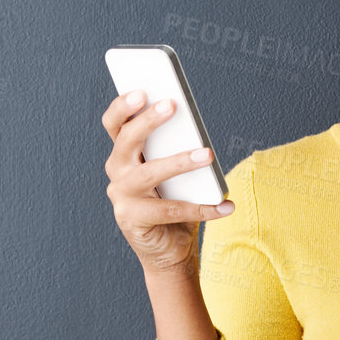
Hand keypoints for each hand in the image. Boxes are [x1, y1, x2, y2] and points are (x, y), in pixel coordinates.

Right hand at [102, 90, 236, 275]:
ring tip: (207, 154)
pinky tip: (225, 205)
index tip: (141, 90)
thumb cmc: (174, 200)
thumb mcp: (175, 169)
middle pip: (126, 140)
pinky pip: (170, 210)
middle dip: (148, 120)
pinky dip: (202, 208)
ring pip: (148, 173)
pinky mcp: (132, 220)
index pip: (115, 123)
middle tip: (172, 105)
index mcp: (124, 153)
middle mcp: (117, 171)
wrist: (168, 249)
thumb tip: (194, 127)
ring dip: (179, 161)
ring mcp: (121, 197)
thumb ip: (176, 147)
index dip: (123, 106)